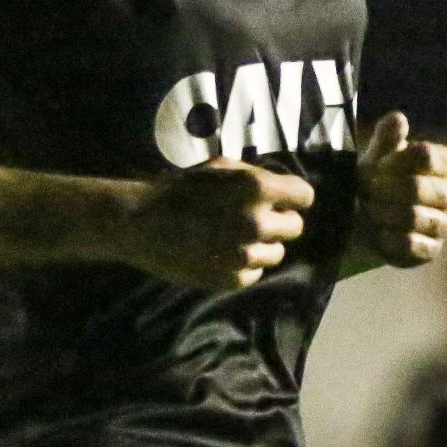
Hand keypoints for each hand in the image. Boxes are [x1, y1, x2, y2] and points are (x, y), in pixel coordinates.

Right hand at [118, 157, 313, 289]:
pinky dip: (244, 266)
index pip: (305, 196)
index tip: (283, 200)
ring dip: (263, 245)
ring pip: (277, 254)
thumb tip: (280, 188)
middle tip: (257, 219)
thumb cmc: (179, 188)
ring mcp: (245, 254)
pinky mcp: (231, 279)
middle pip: (295, 227)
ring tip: (237, 238)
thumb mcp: (219, 167)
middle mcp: (258, 222)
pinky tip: (223, 254)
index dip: (294, 197)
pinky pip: (255, 274)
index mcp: (256, 188)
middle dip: (280, 221)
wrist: (142, 222)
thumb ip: (254, 176)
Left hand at [356, 111, 446, 266]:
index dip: (395, 160)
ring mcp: (445, 224)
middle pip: (417, 188)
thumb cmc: (378, 176)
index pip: (426, 156)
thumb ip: (388, 135)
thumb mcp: (379, 153)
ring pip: (413, 217)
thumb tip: (399, 119)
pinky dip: (388, 237)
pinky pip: (410, 244)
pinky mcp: (431, 251)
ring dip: (382, 212)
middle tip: (367, 190)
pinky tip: (379, 232)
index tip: (378, 166)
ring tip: (369, 209)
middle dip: (384, 189)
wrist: (366, 216)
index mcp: (446, 164)